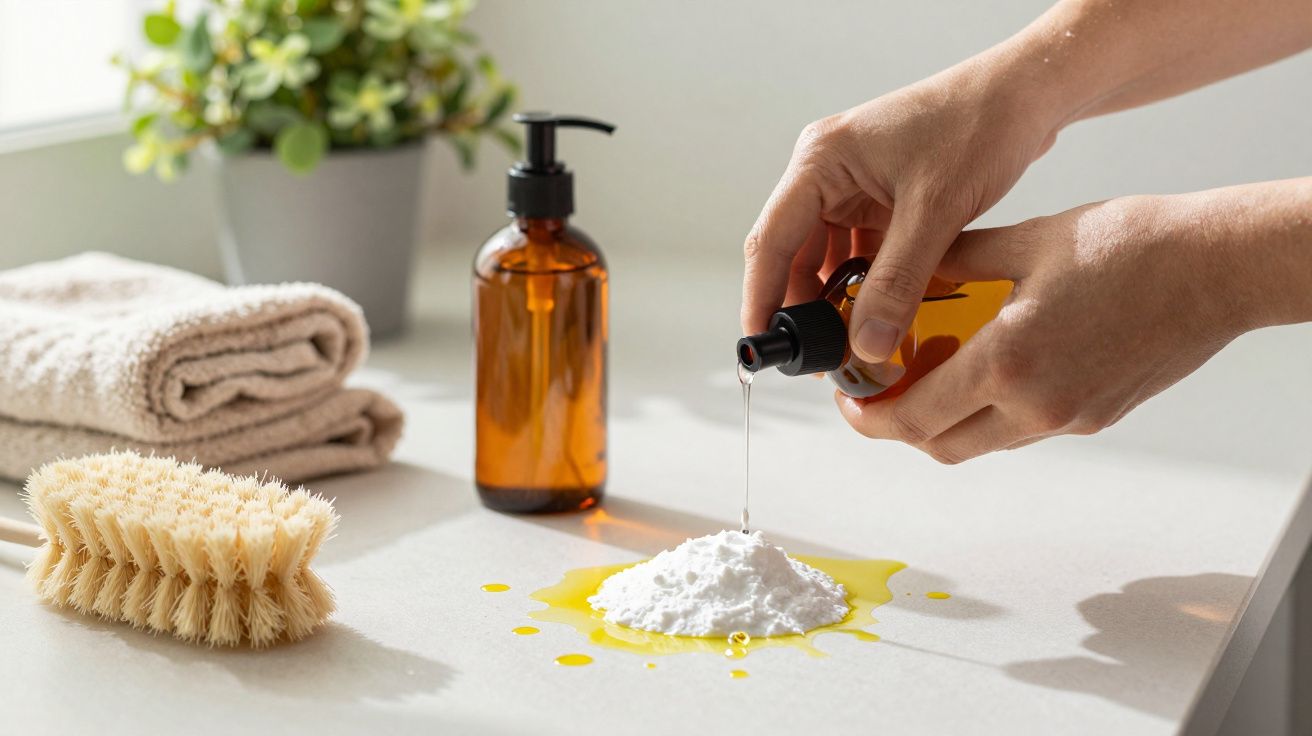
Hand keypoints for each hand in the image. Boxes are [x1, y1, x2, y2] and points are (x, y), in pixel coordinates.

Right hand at [740, 62, 1060, 362]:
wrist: (1026, 93)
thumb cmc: (979, 124)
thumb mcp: (935, 211)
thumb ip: (897, 283)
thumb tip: (865, 346)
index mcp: (821, 160)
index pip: (771, 239)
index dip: (762, 297)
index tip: (763, 343)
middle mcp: (827, 171)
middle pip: (793, 253)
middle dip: (803, 306)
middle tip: (817, 357)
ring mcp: (853, 185)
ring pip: (826, 258)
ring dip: (837, 299)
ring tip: (850, 343)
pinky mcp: (880, 198)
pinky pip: (859, 252)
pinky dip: (867, 285)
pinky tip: (882, 314)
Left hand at [834, 193, 1252, 462]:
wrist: (1218, 268)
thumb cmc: (1132, 246)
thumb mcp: (1026, 241)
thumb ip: (955, 262)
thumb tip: (907, 270)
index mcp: (1009, 362)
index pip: (915, 417)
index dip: (870, 415)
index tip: (849, 399)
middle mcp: (1037, 405)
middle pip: (941, 445)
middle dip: (898, 428)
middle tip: (875, 397)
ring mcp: (1069, 418)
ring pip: (982, 442)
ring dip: (945, 422)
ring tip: (924, 377)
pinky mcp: (1096, 417)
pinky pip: (1022, 430)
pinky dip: (989, 411)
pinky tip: (983, 369)